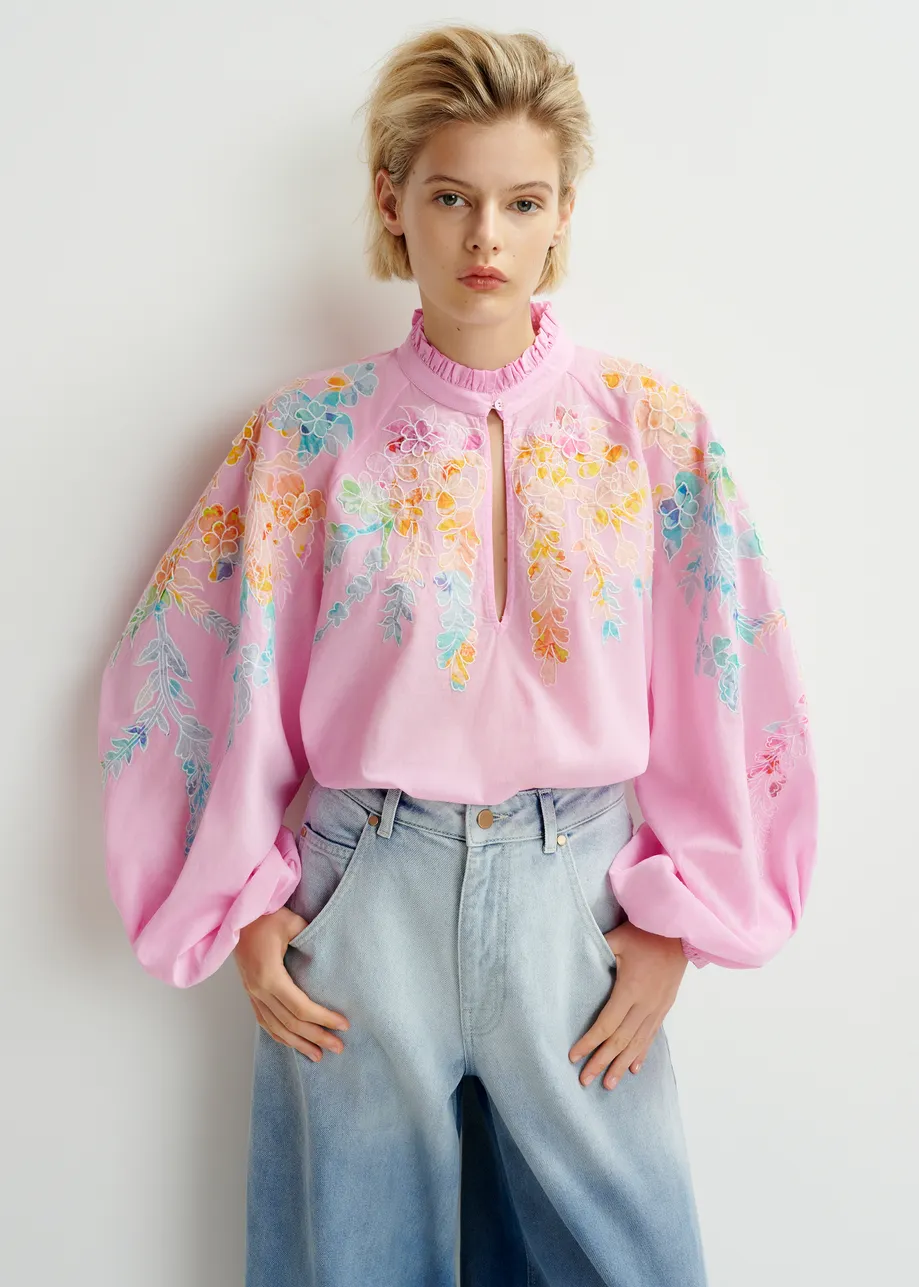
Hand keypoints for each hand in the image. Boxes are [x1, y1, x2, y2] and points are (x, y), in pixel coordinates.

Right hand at [233, 907, 349, 1062]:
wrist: (235, 916)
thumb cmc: (264, 916)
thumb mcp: (291, 922)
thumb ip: (310, 937)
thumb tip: (331, 953)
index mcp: (269, 975)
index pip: (301, 1007)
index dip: (323, 1019)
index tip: (343, 1025)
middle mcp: (258, 990)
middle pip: (291, 1023)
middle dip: (317, 1037)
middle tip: (339, 1047)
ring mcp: (252, 993)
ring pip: (276, 1028)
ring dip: (299, 1043)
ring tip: (319, 1056)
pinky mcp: (250, 992)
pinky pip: (265, 1021)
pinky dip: (280, 1036)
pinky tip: (294, 1044)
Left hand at [568, 921, 687, 1089]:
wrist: (681, 933)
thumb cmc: (645, 933)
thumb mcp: (617, 939)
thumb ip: (597, 951)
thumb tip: (572, 959)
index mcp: (630, 990)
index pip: (607, 1024)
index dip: (590, 1043)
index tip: (574, 1057)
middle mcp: (645, 1005)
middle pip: (620, 1040)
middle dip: (601, 1062)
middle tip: (585, 1080)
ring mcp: (657, 1008)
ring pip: (637, 1043)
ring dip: (620, 1065)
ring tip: (608, 1084)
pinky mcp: (664, 1008)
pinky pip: (651, 1036)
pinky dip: (641, 1053)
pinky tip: (633, 1068)